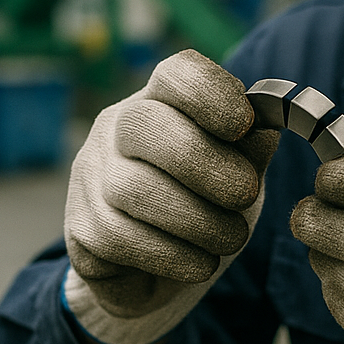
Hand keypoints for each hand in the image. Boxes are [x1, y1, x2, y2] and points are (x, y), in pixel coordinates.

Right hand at [64, 49, 278, 343]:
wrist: (156, 270)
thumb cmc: (205, 203)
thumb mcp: (238, 171)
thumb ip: (252, 150)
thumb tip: (264, 131)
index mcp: (162, 100)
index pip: (176, 74)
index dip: (210, 92)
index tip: (244, 124)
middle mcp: (116, 128)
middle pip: (145, 124)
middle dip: (205, 163)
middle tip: (246, 194)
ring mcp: (91, 175)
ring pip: (133, 189)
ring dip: (197, 220)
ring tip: (232, 239)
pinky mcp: (80, 228)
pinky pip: (121, 238)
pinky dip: (172, 255)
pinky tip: (201, 263)